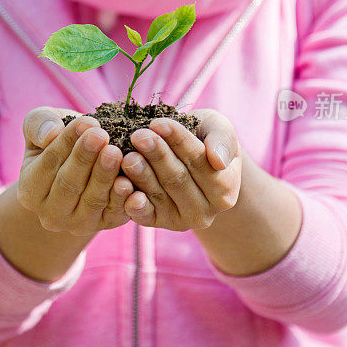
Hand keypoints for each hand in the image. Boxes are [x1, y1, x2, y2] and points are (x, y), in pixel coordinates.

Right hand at [18, 107, 133, 235]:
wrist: (81, 170)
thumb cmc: (58, 142)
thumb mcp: (40, 128)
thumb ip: (38, 125)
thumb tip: (50, 134)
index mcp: (30, 190)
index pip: (48, 164)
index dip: (66, 142)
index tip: (84, 122)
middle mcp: (51, 214)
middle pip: (69, 185)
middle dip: (85, 159)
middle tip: (100, 135)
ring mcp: (78, 224)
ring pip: (92, 200)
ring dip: (105, 176)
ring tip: (115, 152)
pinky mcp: (106, 225)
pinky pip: (115, 213)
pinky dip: (123, 199)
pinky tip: (129, 182)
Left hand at [120, 109, 241, 230]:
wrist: (189, 159)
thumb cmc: (205, 138)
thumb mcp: (218, 130)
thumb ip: (223, 140)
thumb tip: (218, 160)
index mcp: (225, 190)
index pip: (200, 163)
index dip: (180, 142)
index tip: (160, 123)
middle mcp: (205, 211)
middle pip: (178, 179)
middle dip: (157, 156)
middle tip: (138, 136)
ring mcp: (181, 220)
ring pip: (159, 195)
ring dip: (141, 175)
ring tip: (127, 156)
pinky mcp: (157, 223)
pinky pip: (145, 215)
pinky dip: (132, 203)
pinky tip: (121, 185)